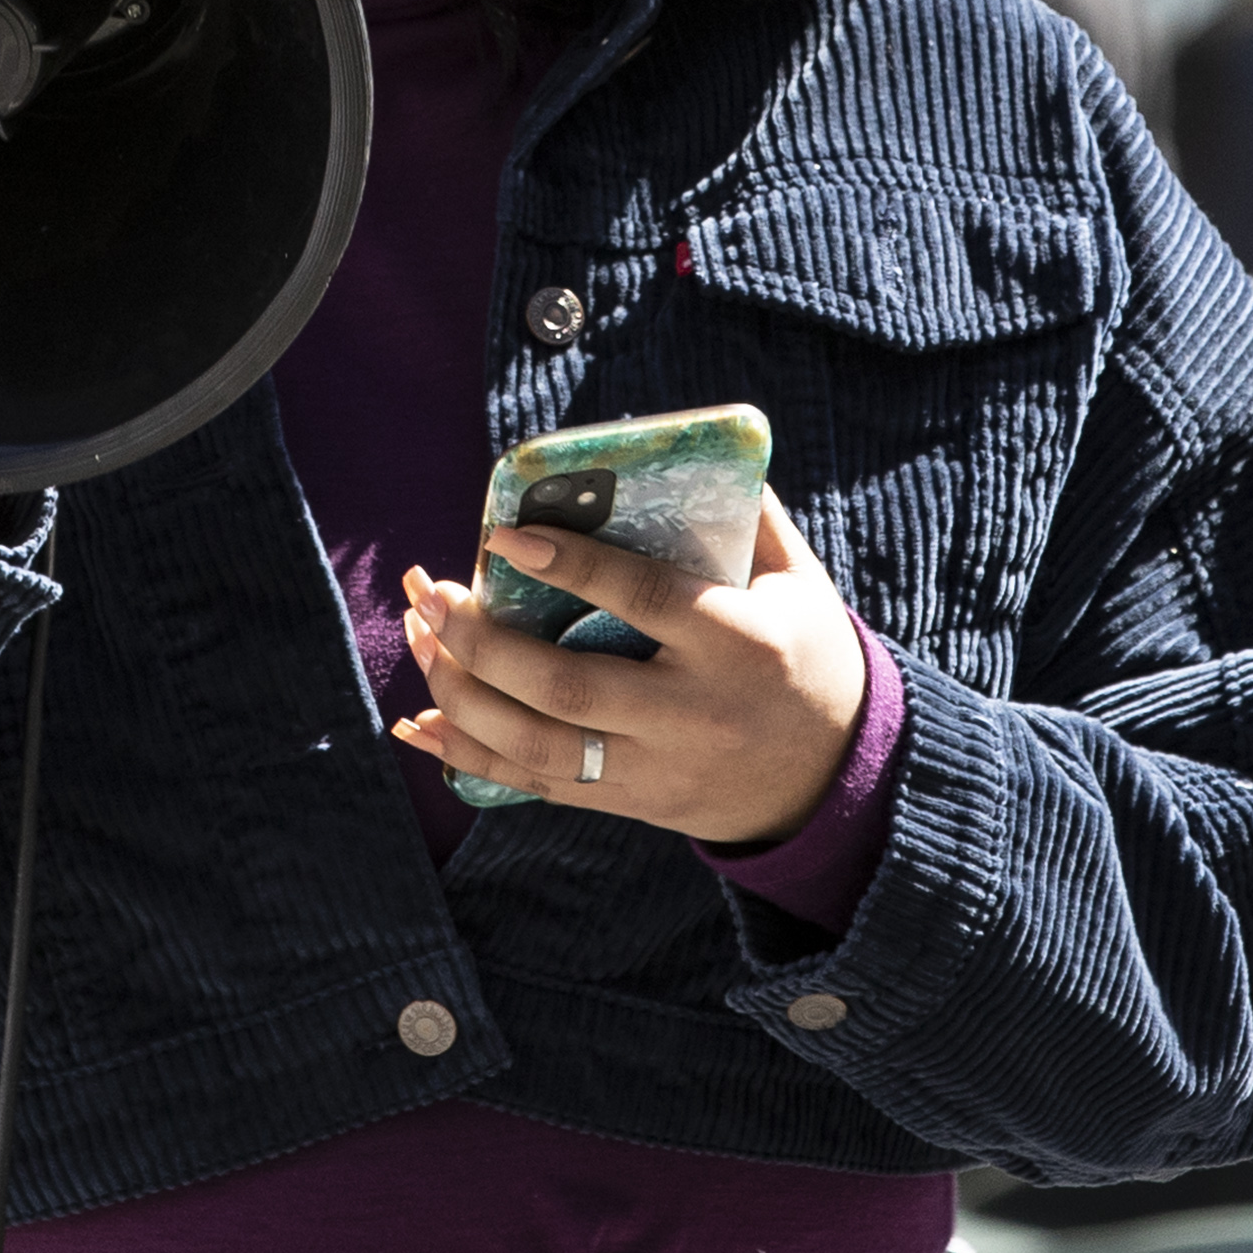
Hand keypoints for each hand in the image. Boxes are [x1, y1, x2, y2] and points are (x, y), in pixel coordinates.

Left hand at [393, 490, 866, 846]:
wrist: (835, 774)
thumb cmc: (806, 651)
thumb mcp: (797, 581)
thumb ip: (748, 517)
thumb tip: (686, 448)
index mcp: (738, 644)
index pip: (641, 601)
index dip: (569, 566)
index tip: (504, 536)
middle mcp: (692, 715)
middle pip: (568, 687)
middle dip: (485, 643)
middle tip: (434, 595)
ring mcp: (659, 770)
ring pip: (540, 746)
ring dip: (462, 696)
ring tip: (418, 638)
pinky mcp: (633, 804)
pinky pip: (537, 787)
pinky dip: (467, 758)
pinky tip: (417, 722)